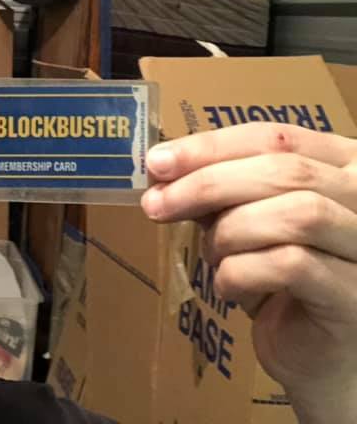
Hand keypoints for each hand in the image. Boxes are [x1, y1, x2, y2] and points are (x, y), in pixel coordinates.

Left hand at [140, 123, 356, 422]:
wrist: (316, 355)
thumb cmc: (280, 280)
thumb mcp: (245, 222)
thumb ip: (218, 192)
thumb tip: (162, 170)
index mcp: (344, 166)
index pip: (276, 137)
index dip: (211, 146)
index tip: (157, 162)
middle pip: (286, 170)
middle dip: (207, 184)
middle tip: (156, 205)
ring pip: (297, 215)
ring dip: (231, 232)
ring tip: (211, 255)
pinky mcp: (355, 296)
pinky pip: (293, 265)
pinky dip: (243, 271)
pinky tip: (229, 285)